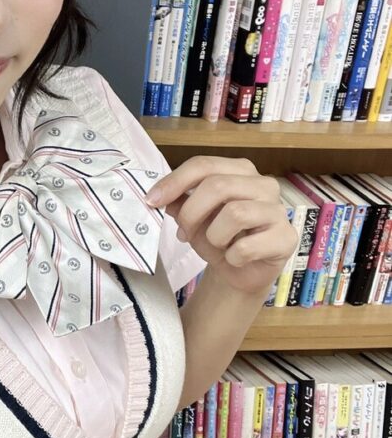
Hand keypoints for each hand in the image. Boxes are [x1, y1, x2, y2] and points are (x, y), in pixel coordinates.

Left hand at [144, 155, 298, 296]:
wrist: (241, 272)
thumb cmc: (219, 238)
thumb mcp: (192, 218)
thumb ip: (178, 202)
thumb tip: (158, 195)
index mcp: (240, 171)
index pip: (203, 165)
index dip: (174, 182)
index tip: (151, 200)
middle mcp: (263, 184)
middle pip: (218, 186)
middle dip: (191, 213)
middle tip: (184, 233)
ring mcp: (278, 210)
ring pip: (234, 213)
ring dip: (214, 236)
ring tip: (217, 244)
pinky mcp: (286, 238)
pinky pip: (247, 246)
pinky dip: (231, 257)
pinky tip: (235, 258)